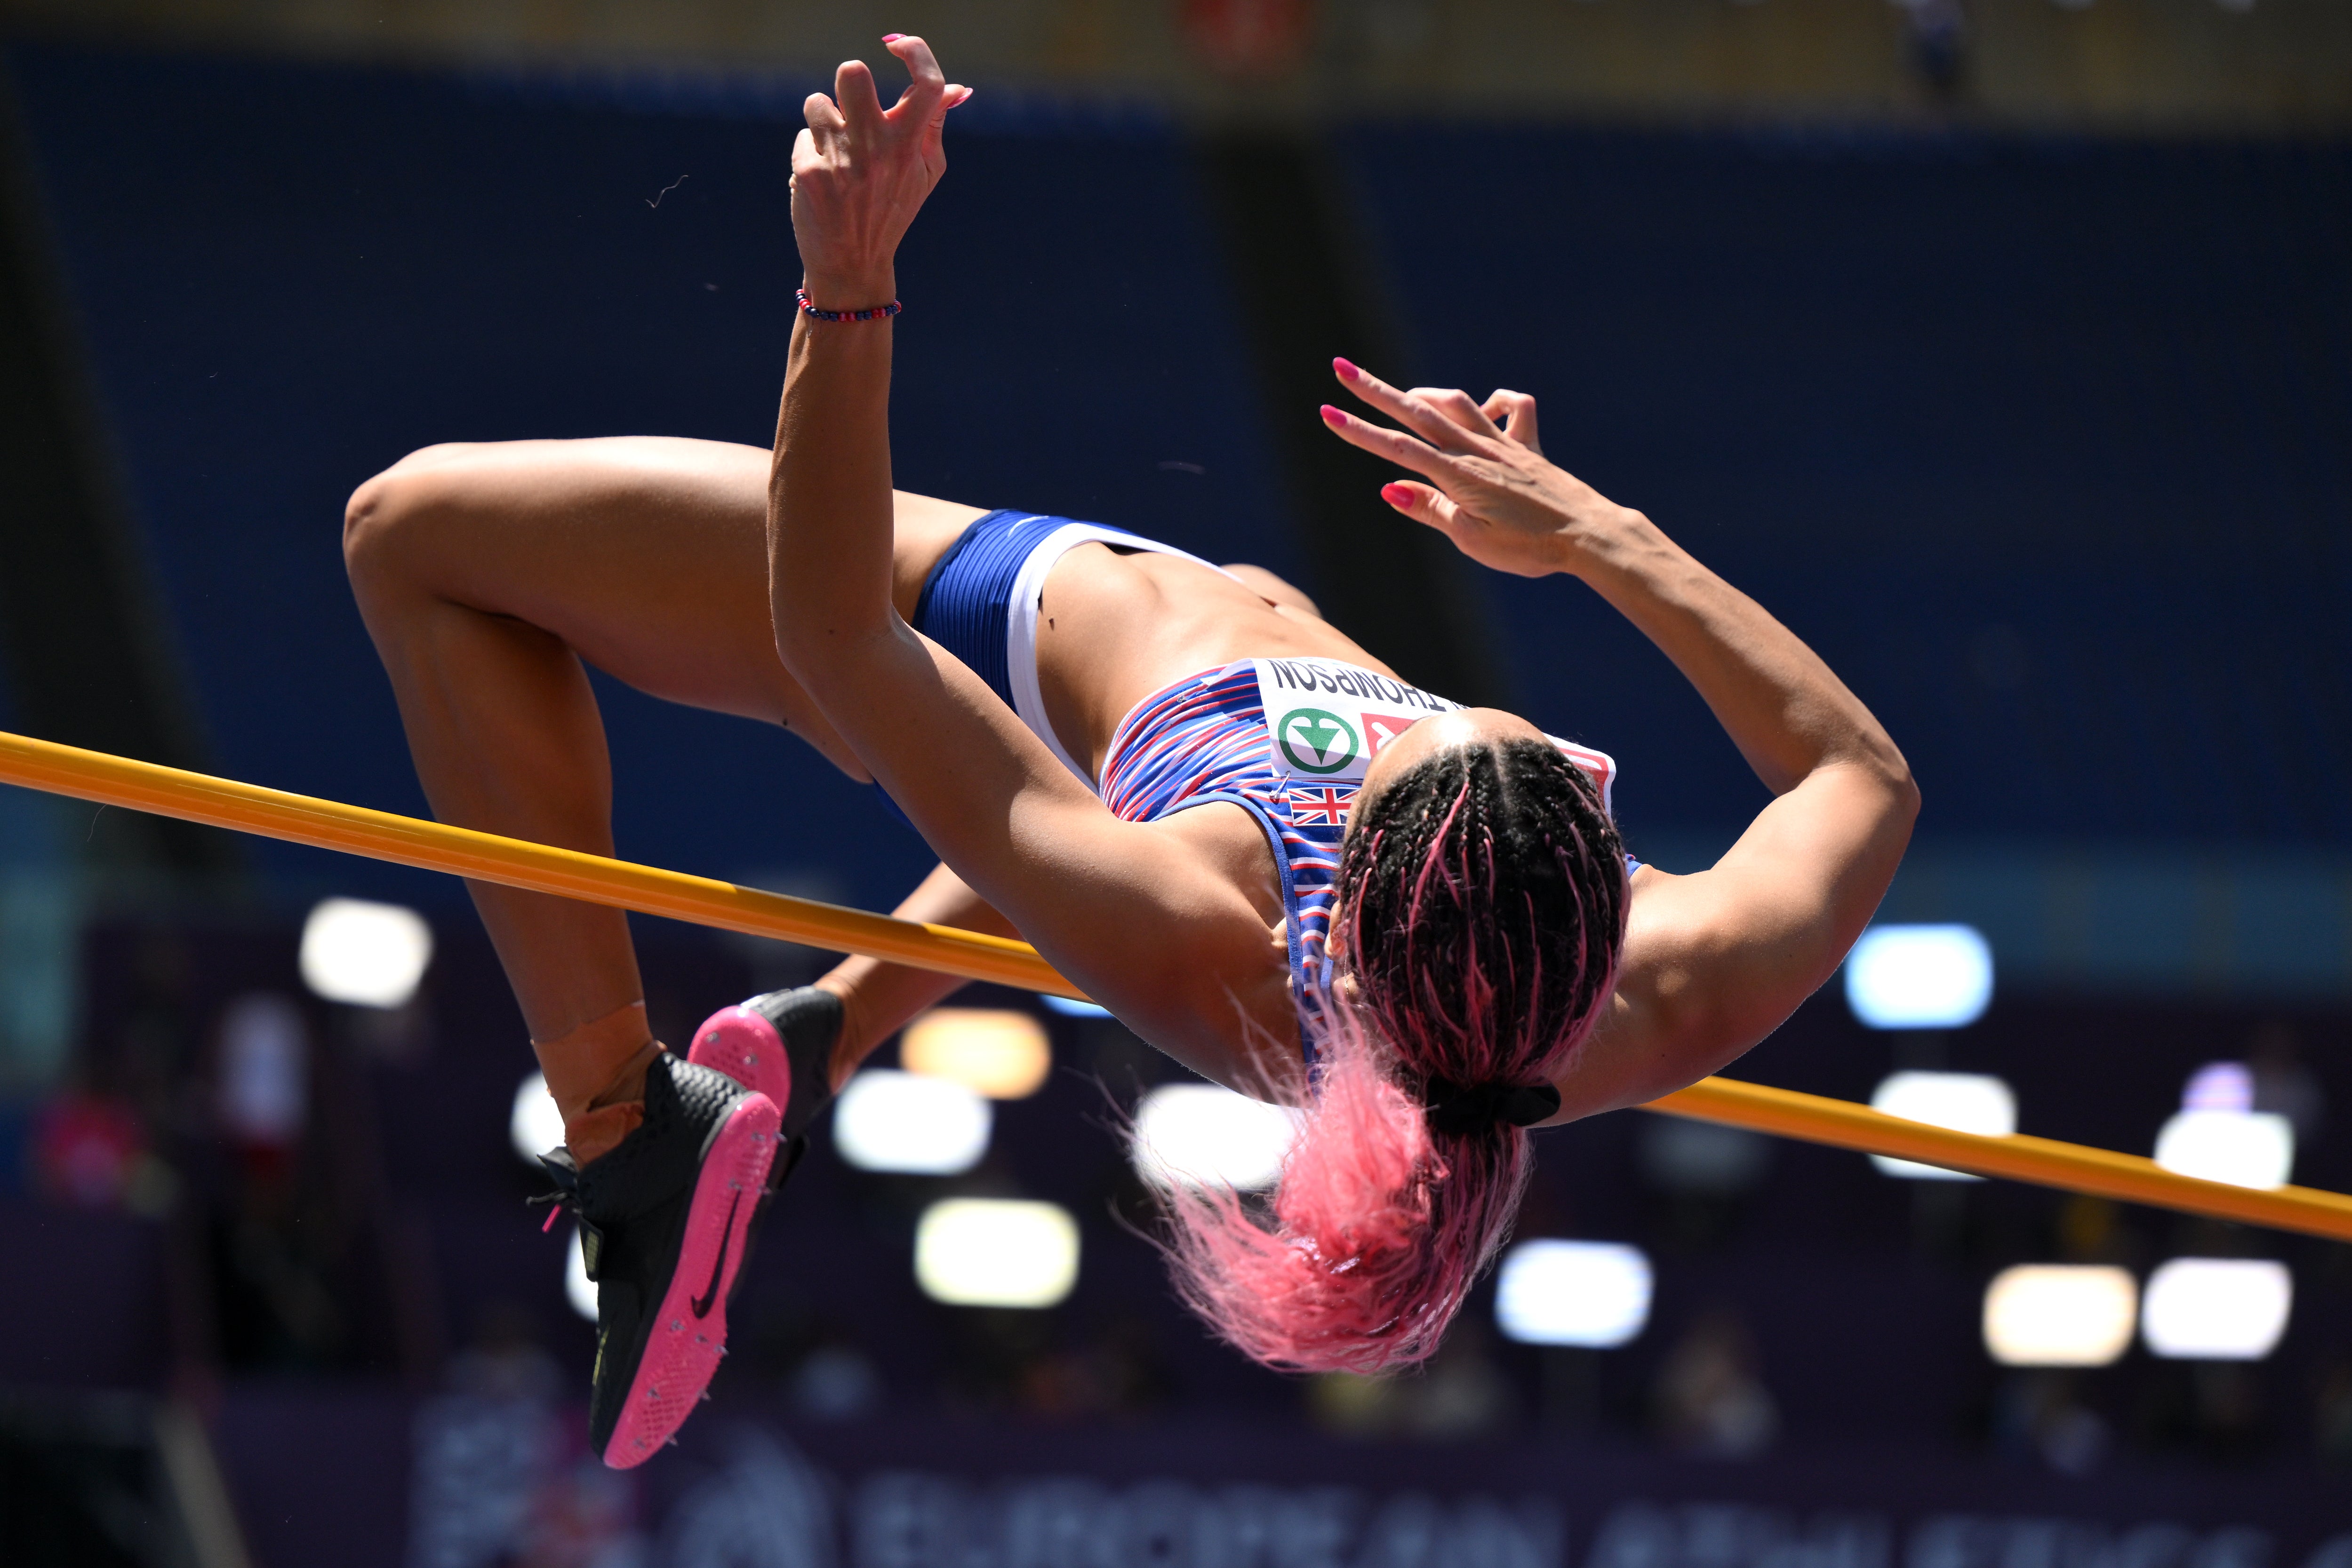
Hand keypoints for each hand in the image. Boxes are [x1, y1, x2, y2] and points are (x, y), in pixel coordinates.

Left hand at [790, 36, 971, 307]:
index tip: (898, 46)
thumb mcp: (925, 173)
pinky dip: (809, 153)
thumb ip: (934, 126)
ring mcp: (841, 162)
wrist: (852, 264)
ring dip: (823, 120)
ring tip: (834, 149)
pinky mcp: (809, 174)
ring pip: (817, 103)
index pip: (925, 85)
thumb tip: (955, 88)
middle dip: (849, 78)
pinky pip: (802, 137)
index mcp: (910, 146)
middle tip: (851, 99)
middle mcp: (877, 150)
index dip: (915, 52)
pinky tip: (822, 178)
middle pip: (852, 74)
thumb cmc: (892, 210)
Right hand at [1319, 359, 1638, 578]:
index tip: (1328, 411)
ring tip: (1402, 394)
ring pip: (1457, 405)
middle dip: (1375, 391)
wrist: (1590, 535)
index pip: (1398, 449)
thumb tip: (1388, 489)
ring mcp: (1504, 446)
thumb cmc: (1530, 547)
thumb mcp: (1472, 540)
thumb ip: (1430, 510)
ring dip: (1424, 394)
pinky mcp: (1528, 448)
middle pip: (1418, 413)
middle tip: (1342, 368)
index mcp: (1459, 476)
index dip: (1359, 431)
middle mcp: (1478, 452)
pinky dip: (1496, 402)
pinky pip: (1513, 409)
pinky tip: (1485, 411)